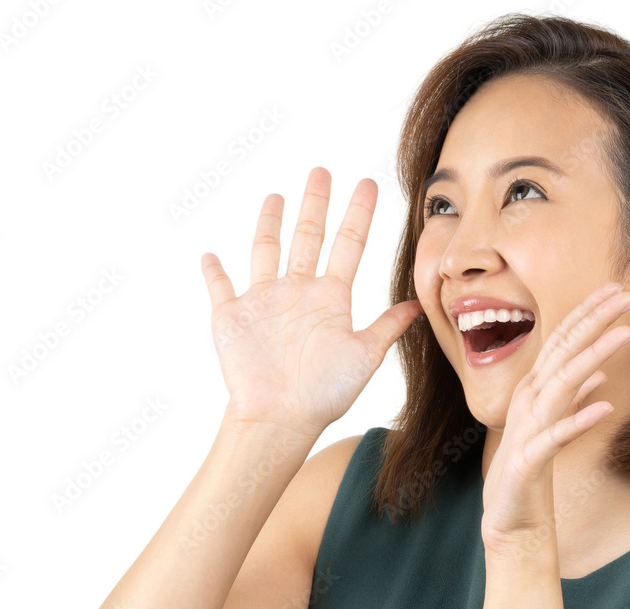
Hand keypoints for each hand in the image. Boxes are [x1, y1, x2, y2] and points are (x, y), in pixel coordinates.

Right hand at [200, 168, 424, 436]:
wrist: (281, 418)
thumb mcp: (365, 355)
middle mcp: (299, 293)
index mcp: (331, 298)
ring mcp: (264, 302)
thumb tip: (418, 305)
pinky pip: (219, 287)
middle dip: (316, 204)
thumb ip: (388, 326)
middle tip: (323, 170)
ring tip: (276, 197)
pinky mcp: (231, 316)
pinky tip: (210, 255)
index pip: (349, 245)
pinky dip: (214, 272)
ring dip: (269, 224)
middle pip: (309, 237)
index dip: (359, 214)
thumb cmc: (325, 393)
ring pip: (266, 252)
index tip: (369, 184)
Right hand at [480, 283, 629, 555]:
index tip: (615, 289)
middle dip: (593, 321)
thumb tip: (599, 376)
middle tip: (626, 294)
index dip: (587, 314)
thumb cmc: (530, 474)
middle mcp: (528, 404)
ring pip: (560, 385)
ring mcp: (527, 431)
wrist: (511, 522)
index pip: (562, 343)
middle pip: (562, 353)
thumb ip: (573, 400)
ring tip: (625, 334)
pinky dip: (578, 420)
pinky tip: (606, 407)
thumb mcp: (554, 430)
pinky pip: (555, 438)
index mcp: (534, 393)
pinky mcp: (528, 462)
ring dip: (592, 357)